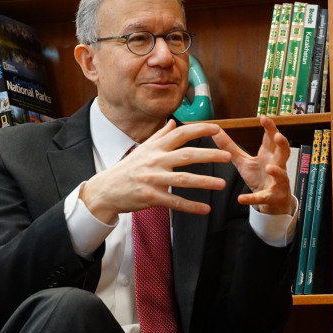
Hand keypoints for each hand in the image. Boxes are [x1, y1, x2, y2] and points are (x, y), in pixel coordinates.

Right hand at [80, 120, 231, 221]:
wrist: (105, 190)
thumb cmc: (126, 169)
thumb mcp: (142, 149)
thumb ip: (159, 136)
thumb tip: (172, 123)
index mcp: (156, 148)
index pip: (180, 134)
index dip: (200, 130)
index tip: (217, 129)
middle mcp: (155, 161)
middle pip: (186, 155)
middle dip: (209, 155)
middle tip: (228, 156)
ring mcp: (153, 179)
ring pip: (183, 179)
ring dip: (204, 182)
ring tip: (222, 184)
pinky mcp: (151, 196)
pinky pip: (174, 202)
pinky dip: (191, 206)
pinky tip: (205, 209)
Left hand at [212, 115, 295, 215]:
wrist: (269, 201)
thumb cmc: (259, 177)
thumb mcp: (242, 161)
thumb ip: (230, 147)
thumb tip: (216, 131)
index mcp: (268, 154)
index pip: (271, 138)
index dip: (270, 128)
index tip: (264, 118)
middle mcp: (276, 165)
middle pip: (283, 152)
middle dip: (282, 144)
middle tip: (278, 136)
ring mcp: (277, 181)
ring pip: (281, 174)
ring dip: (276, 170)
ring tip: (269, 168)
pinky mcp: (273, 196)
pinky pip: (264, 196)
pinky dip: (253, 198)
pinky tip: (241, 198)